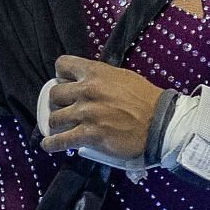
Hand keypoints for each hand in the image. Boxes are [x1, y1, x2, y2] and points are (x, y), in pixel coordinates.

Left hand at [38, 55, 164, 162]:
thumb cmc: (146, 100)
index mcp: (96, 72)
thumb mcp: (123, 77)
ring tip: (61, 128)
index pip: (62, 65)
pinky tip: (49, 145)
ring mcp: (86, 114)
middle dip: (57, 103)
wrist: (160, 123)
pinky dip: (52, 144)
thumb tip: (88, 81)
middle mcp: (87, 90)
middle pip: (54, 94)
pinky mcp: (89, 135)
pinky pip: (60, 141)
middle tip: (65, 109)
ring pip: (54, 118)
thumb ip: (102, 77)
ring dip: (56, 124)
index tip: (65, 84)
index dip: (61, 75)